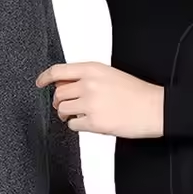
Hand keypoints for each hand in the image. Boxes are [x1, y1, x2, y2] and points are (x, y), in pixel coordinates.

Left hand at [36, 62, 163, 138]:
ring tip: (78, 114)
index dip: (45, 77)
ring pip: (63, 109)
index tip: (39, 83)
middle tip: (64, 105)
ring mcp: (90, 103)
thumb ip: (86, 76)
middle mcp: (88, 84)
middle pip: (58, 93)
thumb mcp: (108, 74)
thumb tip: (64, 83)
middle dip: (59, 101)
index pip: (58, 71)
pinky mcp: (94, 122)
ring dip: (66, 113)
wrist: (153, 107)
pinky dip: (76, 125)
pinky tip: (88, 122)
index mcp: (92, 69)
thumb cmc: (134, 92)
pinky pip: (73, 124)